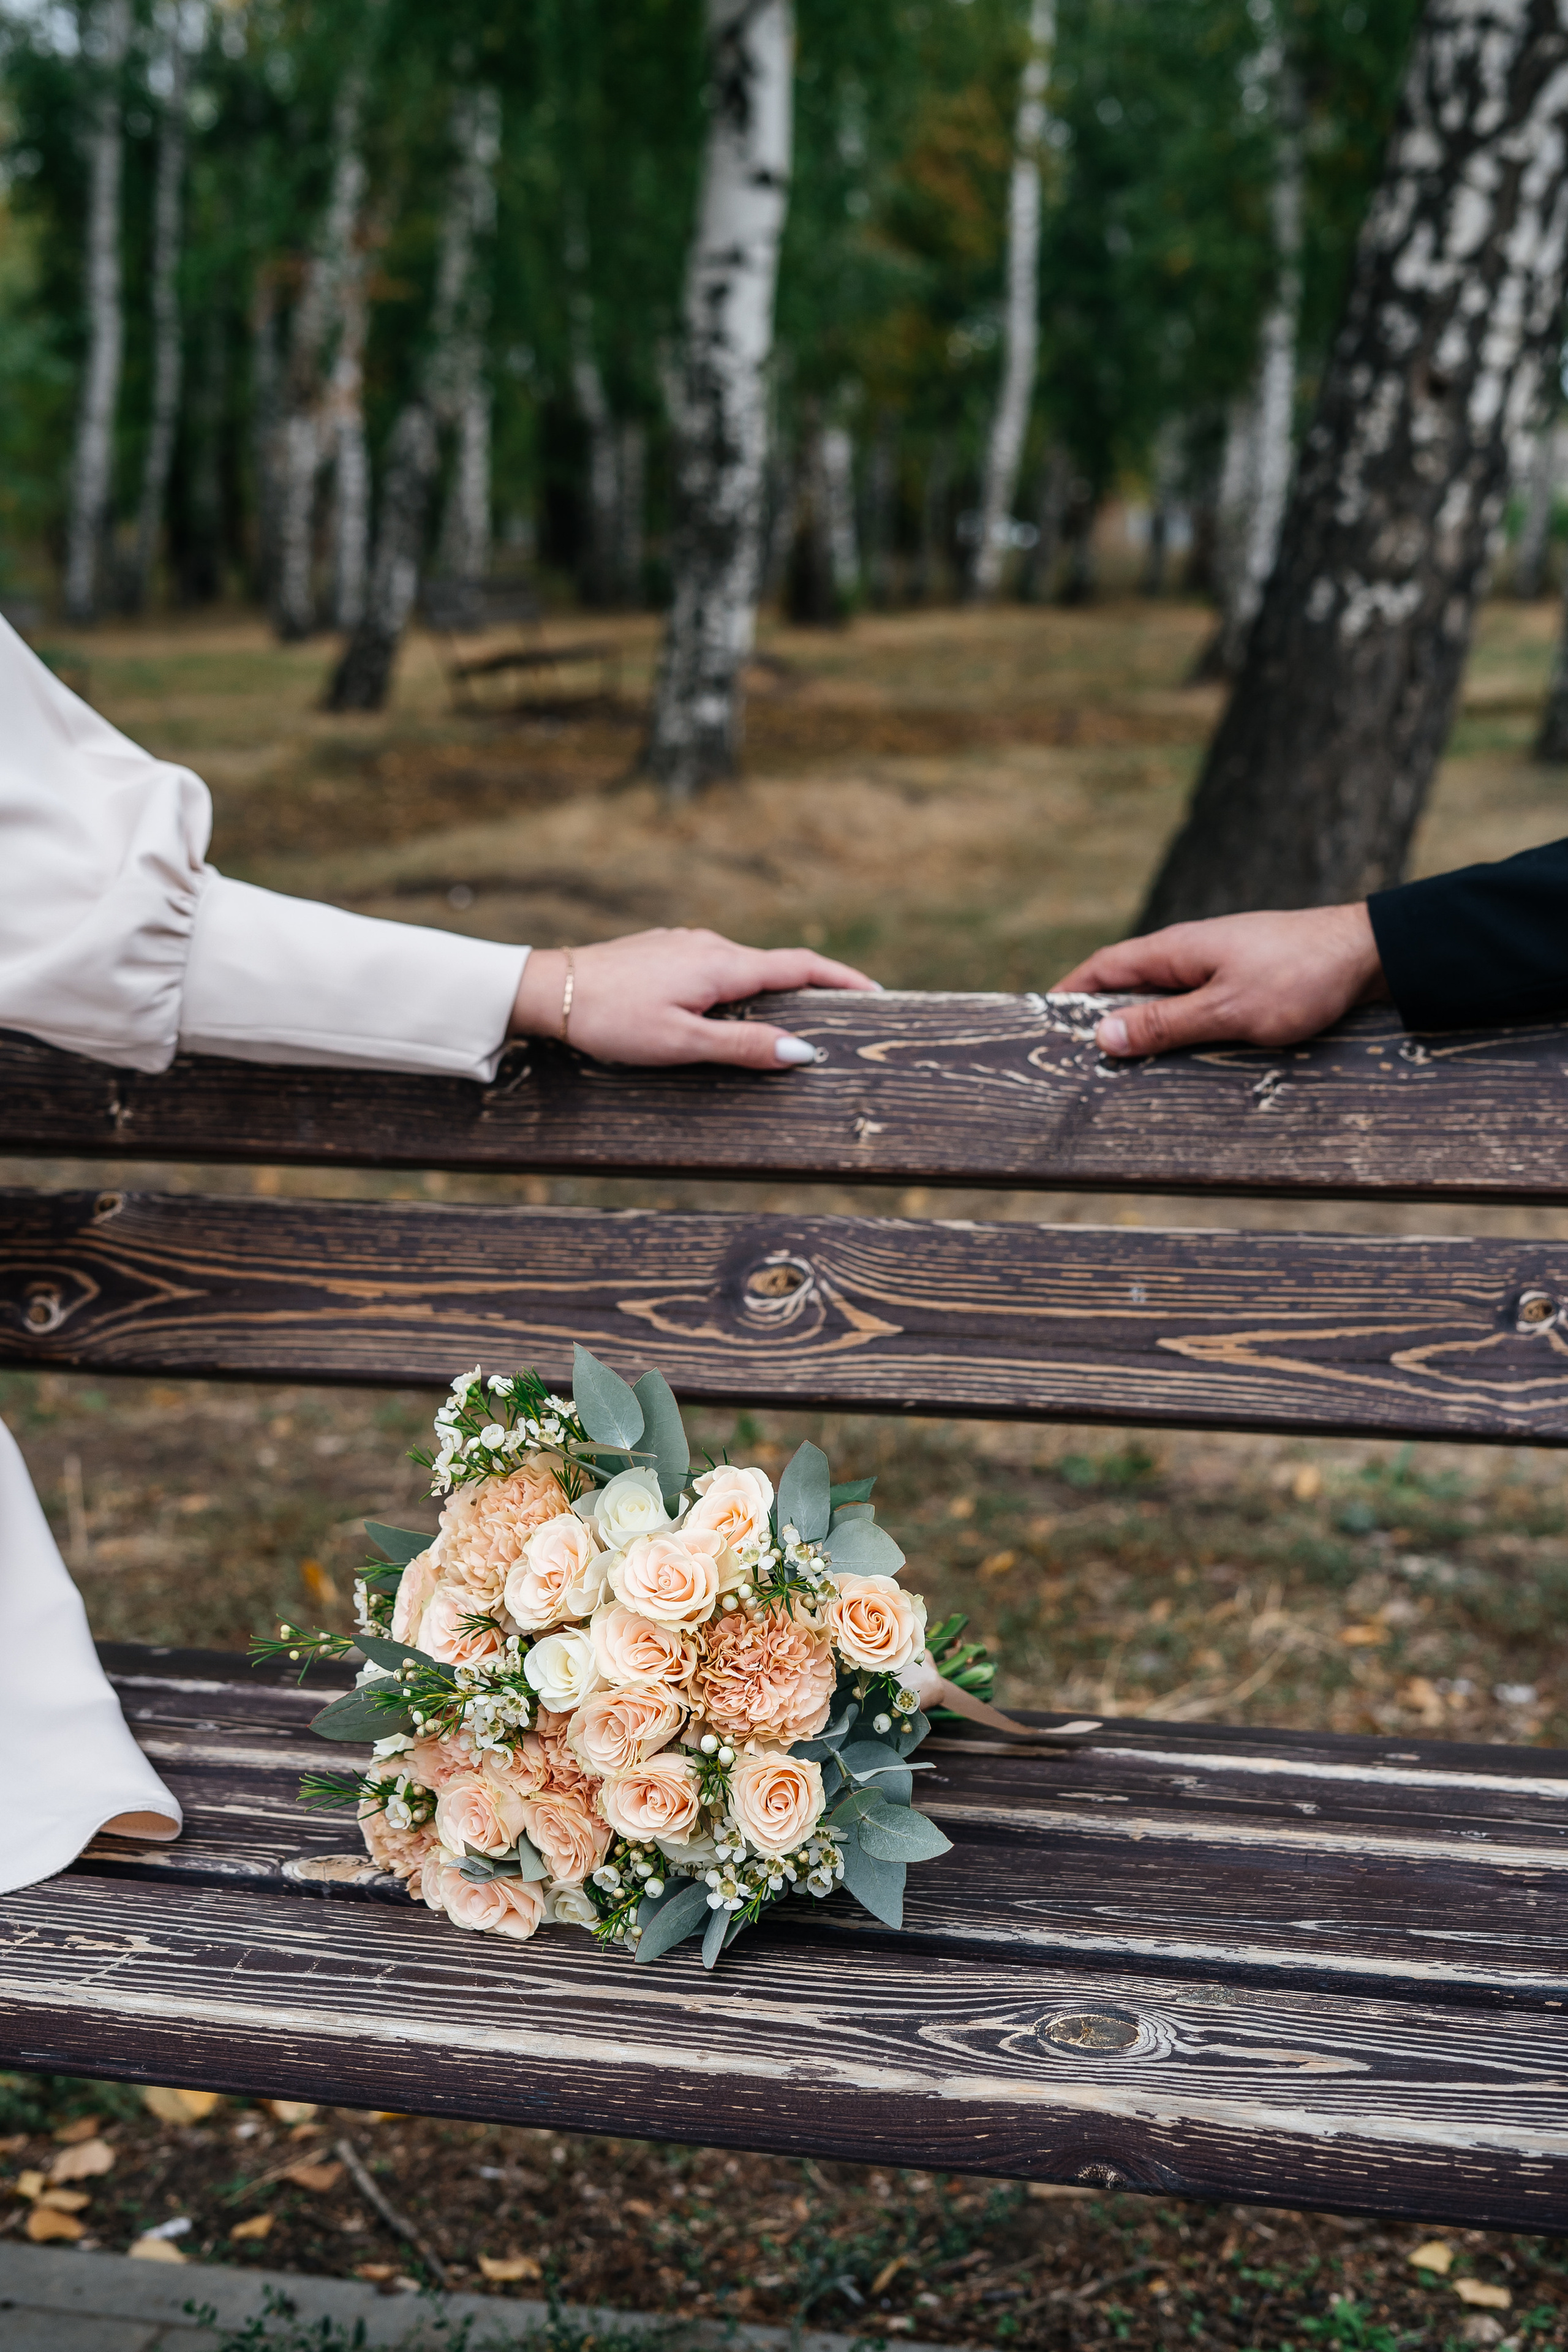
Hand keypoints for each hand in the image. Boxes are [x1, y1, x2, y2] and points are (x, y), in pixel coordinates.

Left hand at [510, 927, 879, 1068]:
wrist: (549, 989)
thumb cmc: (611, 1019)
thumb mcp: (682, 1043)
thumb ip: (743, 1048)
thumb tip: (801, 1054)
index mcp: (723, 964)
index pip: (801, 967)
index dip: (842, 979)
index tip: (876, 992)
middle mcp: (710, 945)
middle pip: (776, 967)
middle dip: (811, 990)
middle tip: (840, 1016)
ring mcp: (684, 945)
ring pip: (742, 969)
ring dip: (769, 992)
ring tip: (787, 1024)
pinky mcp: (663, 952)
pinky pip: (714, 969)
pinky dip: (735, 989)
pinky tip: (725, 1013)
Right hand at [1051, 904, 1386, 1055]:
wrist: (1369, 954)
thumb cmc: (1300, 976)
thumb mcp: (1227, 1009)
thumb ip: (1165, 1025)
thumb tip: (1103, 1033)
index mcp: (1173, 951)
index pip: (1100, 970)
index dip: (1067, 996)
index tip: (1039, 1024)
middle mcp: (1188, 953)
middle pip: (1126, 987)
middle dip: (1098, 1019)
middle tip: (1074, 1060)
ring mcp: (1215, 965)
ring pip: (1161, 1000)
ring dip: (1140, 1029)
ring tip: (1120, 1069)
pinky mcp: (1241, 980)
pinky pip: (1192, 1006)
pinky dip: (1175, 1030)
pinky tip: (1179, 1057)